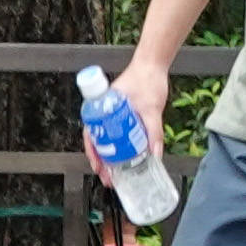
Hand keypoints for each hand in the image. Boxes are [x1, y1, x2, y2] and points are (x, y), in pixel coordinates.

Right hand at [96, 57, 171, 175]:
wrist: (153, 66)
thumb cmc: (147, 81)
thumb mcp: (152, 109)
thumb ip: (154, 131)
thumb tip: (155, 155)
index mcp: (101, 109)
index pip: (90, 136)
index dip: (93, 154)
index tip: (98, 168)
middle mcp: (105, 114)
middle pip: (99, 142)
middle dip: (102, 162)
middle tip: (109, 179)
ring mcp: (115, 115)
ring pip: (109, 140)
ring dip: (112, 157)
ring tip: (118, 174)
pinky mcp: (126, 116)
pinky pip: (121, 134)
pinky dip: (123, 147)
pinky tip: (130, 159)